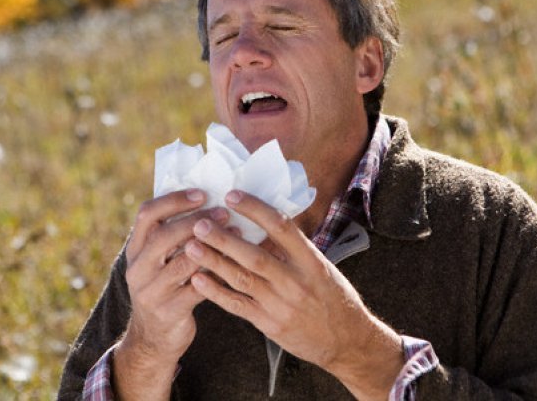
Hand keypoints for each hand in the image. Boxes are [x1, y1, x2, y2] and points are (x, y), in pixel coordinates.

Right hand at [113, 189, 229, 399]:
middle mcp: (138, 269)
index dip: (173, 200)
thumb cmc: (165, 287)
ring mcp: (150, 292)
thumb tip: (208, 198)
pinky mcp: (168, 312)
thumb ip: (173, 235)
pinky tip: (236, 263)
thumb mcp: (158, 261)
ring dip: (212, 246)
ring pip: (182, 263)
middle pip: (164, 236)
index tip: (201, 193)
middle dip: (196, 221)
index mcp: (135, 249)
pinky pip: (197, 289)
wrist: (153, 339)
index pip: (147, 215)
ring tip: (236, 233)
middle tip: (223, 212)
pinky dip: (218, 274)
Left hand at [183, 190, 402, 399]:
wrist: (347, 340)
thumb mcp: (320, 266)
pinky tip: (197, 280)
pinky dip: (216, 293)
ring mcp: (281, 304)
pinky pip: (238, 305)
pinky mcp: (269, 324)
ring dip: (214, 262)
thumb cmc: (332, 296)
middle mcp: (296, 280)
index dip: (255, 209)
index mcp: (311, 259)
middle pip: (255, 255)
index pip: (281, 227)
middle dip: (224, 238)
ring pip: (242, 279)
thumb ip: (292, 249)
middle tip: (199, 223)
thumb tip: (260, 222)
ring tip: (190, 246)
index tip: (231, 195)